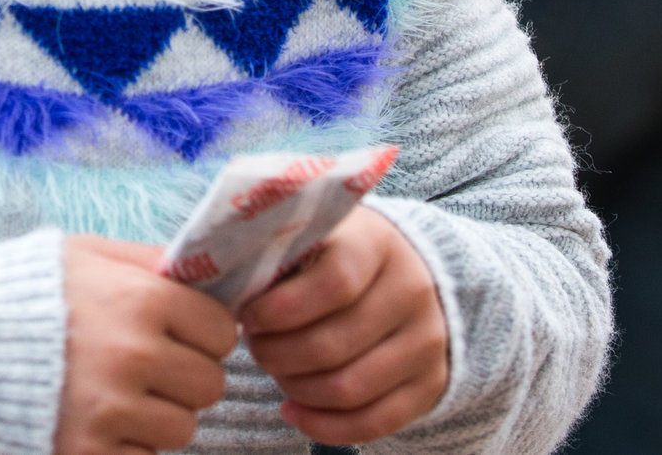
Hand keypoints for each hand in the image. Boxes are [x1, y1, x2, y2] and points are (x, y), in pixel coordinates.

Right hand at [57, 237, 234, 454]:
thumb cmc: (18, 292)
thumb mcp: (84, 254)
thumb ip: (147, 261)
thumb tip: (206, 273)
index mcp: (139, 299)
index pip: (221, 331)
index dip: (204, 332)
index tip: (180, 332)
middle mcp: (133, 355)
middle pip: (209, 384)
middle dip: (186, 376)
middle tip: (150, 367)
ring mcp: (110, 411)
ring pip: (182, 428)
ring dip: (159, 414)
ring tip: (120, 393)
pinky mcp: (87, 453)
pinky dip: (127, 445)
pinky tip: (97, 419)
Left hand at [240, 206, 448, 443]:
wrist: (410, 272)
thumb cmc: (338, 255)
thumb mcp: (316, 236)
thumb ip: (281, 254)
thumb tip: (230, 289)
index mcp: (377, 244)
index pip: (334, 283)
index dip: (281, 309)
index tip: (249, 317)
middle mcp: (412, 291)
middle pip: (334, 344)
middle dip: (278, 355)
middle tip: (255, 348)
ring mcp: (427, 341)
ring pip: (350, 388)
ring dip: (296, 389)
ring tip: (274, 372)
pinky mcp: (431, 383)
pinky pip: (375, 422)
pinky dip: (324, 426)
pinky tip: (291, 410)